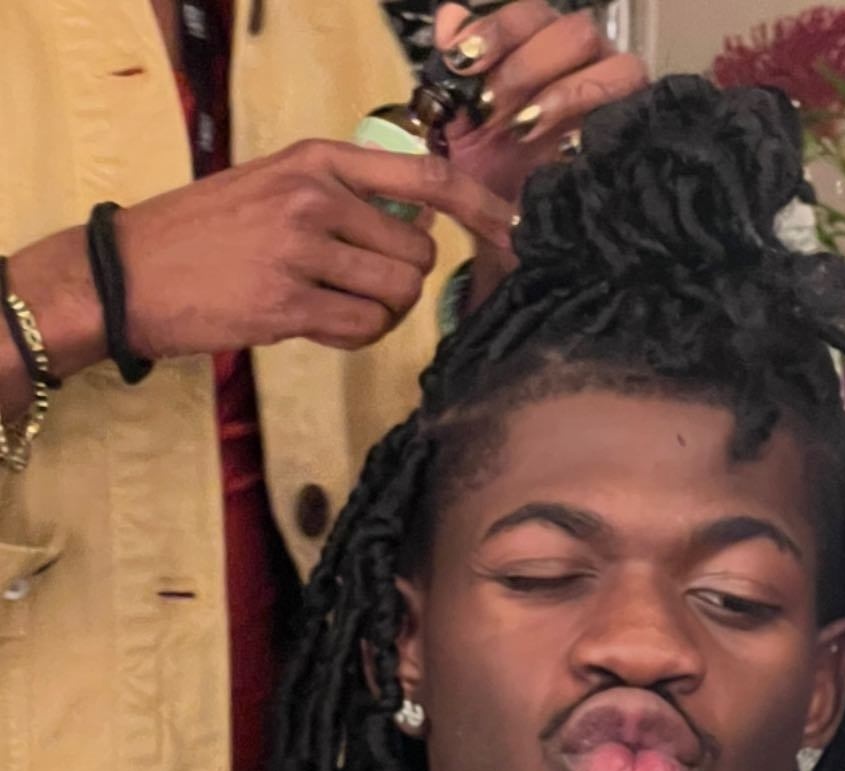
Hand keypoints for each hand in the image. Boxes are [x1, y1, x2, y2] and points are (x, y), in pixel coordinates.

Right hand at [114, 140, 510, 357]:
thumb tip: (411, 227)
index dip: (479, 207)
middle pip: (415, 252)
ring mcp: (300, 250)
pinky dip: (355, 336)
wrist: (130, 272)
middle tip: (365, 287)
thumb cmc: (203, 233)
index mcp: (316, 159)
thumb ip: (340, 196)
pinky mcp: (286, 304)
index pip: (424, 177)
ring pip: (394, 295)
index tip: (511, 233)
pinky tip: (320, 325)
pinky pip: (362, 329)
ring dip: (381, 313)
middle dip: (404, 281)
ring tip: (337, 306)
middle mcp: (313, 197)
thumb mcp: (272, 185)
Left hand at [434, 1, 648, 208]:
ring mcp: (616, 94)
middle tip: (488, 110)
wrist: (513, 239)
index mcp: (539, 50)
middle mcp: (583, 63)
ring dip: (561, 93)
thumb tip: (450, 19)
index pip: (530, 16)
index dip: (497, 30)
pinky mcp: (636, 128)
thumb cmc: (489, 178)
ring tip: (523, 130)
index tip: (461, 62)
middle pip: (574, 31)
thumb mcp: (456, 128)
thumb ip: (449, 74)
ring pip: (611, 62)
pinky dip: (592, 121)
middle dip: (524, 68)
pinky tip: (562, 149)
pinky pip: (633, 104)